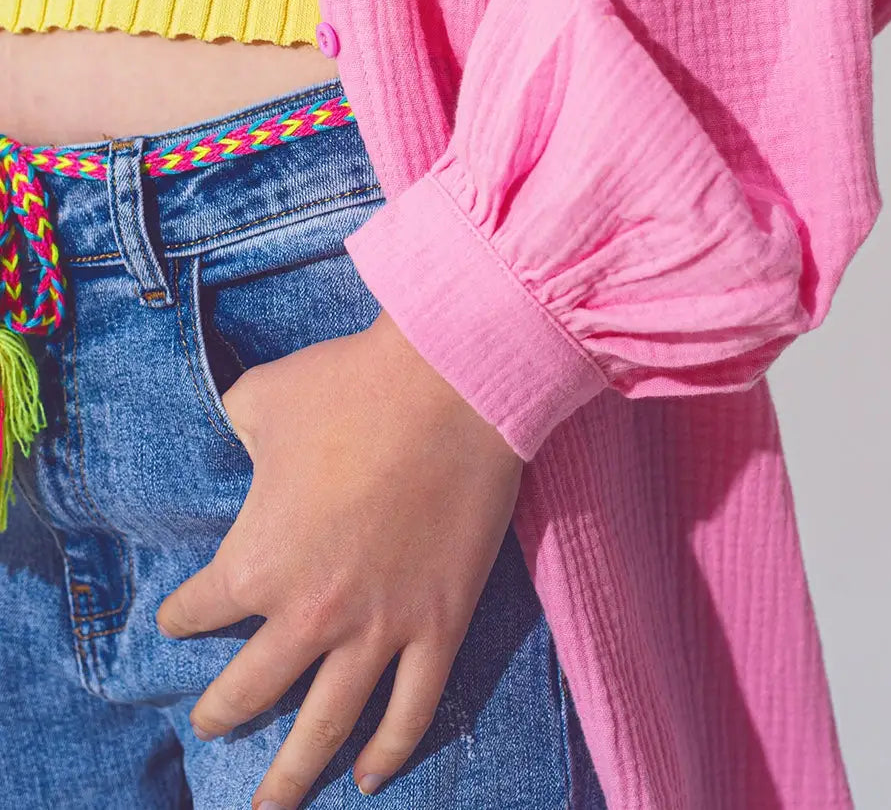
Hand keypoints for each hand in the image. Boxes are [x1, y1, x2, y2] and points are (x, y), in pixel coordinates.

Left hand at [155, 308, 524, 805]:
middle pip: (252, 689)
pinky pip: (412, 709)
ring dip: (295, 774)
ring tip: (272, 805)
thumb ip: (235, 430)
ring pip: (327, 727)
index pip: (199, 609)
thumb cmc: (352, 387)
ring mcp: (380, 629)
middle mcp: (309, 614)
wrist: (451, 384)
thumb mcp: (262, 398)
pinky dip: (391, 751)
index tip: (179, 615)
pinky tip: (372, 777)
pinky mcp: (440, 625)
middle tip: (211, 727)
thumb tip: (236, 438)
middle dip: (224, 714)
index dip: (182, 614)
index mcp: (255, 562)